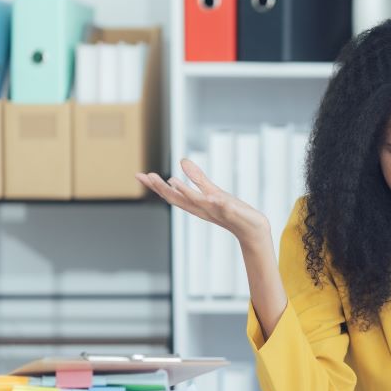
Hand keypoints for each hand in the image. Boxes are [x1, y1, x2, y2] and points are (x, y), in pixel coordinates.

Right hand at [136, 159, 269, 244]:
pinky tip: (213, 197)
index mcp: (196, 204)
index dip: (155, 186)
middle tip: (147, 177)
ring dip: (185, 192)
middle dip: (162, 189)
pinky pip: (225, 207)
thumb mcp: (212, 192)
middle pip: (179, 199)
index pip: (172, 195)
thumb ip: (197, 178)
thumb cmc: (231, 212)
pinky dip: (218, 203)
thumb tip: (182, 160)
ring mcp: (217, 211)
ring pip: (198, 203)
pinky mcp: (233, 212)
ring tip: (172, 180)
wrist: (252, 230)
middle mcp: (203, 209)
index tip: (139, 175)